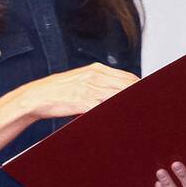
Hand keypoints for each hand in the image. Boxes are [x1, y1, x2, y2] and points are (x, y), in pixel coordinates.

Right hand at [17, 62, 138, 118]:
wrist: (36, 96)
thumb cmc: (57, 91)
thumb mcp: (80, 80)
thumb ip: (99, 83)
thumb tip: (116, 90)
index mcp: (96, 69)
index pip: (128, 76)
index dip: (140, 86)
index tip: (147, 94)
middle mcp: (96, 77)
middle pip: (129, 85)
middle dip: (140, 95)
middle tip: (149, 106)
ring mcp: (91, 89)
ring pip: (121, 95)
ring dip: (131, 104)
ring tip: (141, 113)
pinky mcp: (85, 102)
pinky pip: (107, 108)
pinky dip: (116, 112)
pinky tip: (122, 118)